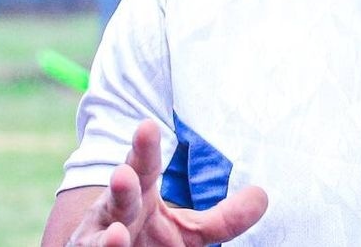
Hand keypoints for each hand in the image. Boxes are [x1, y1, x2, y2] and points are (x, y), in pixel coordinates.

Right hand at [66, 120, 267, 246]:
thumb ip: (224, 218)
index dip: (144, 149)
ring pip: (98, 238)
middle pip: (118, 199)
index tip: (148, 125)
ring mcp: (98, 242)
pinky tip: (115, 240)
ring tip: (119, 228)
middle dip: (121, 186)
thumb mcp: (191, 233)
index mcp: (139, 197)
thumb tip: (262, 195)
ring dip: (107, 233)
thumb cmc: (151, 245)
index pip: (143, 168)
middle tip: (125, 173)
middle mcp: (114, 216)